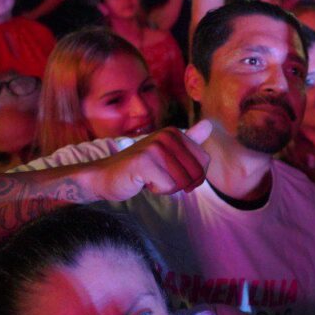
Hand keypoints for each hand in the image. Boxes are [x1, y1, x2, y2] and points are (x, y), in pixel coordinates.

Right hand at [90, 120, 211, 200]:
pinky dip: (157, 190)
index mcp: (174, 133)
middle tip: (160, 178)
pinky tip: (143, 182)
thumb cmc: (140, 168)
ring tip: (151, 178)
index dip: (193, 175)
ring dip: (168, 187)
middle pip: (195, 172)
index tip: (173, 173)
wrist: (105, 176)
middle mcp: (166, 136)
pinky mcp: (144, 162)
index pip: (204, 161)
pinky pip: (168, 186)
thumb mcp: (168, 153)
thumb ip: (189, 140)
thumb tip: (209, 124)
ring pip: (182, 181)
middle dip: (181, 183)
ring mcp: (154, 147)